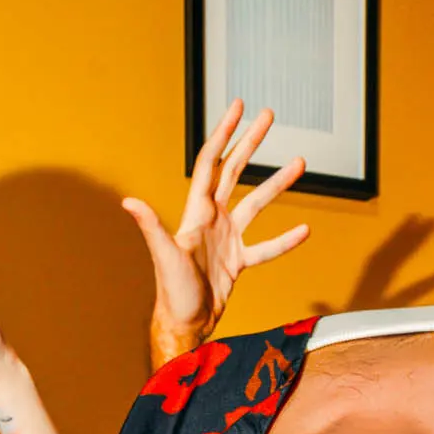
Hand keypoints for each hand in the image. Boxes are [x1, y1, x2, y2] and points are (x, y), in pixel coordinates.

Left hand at [125, 100, 311, 366]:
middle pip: (234, 171)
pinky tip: (304, 230)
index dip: (224, 133)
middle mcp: (212, 219)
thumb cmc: (172, 293)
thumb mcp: (164, 257)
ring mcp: (227, 239)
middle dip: (250, 143)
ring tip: (300, 163)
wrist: (186, 324)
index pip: (212, 163)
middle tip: (268, 117)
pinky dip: (285, 240)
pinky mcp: (238, 261)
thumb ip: (151, 226)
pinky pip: (266, 247)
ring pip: (256, 204)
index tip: (238, 108)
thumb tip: (128, 202)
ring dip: (277, 184)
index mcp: (196, 212)